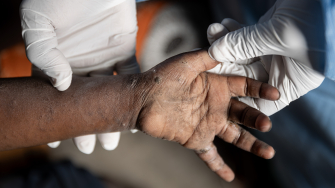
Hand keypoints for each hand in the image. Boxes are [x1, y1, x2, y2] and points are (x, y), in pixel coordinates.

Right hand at [21, 0, 138, 152]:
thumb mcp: (38, 22)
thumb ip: (44, 53)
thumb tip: (62, 85)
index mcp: (58, 60)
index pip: (54, 94)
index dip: (56, 116)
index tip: (55, 140)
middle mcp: (80, 63)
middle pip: (85, 100)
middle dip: (87, 124)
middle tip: (92, 147)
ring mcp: (102, 57)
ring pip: (108, 93)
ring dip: (112, 114)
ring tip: (114, 138)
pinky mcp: (123, 49)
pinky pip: (130, 74)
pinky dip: (132, 91)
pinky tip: (134, 110)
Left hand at [138, 49, 279, 180]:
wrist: (141, 98)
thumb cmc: (162, 77)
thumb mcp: (187, 62)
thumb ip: (207, 57)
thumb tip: (227, 48)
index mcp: (216, 86)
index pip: (244, 87)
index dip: (260, 90)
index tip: (275, 94)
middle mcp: (216, 106)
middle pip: (244, 114)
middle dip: (257, 119)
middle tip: (266, 124)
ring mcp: (207, 124)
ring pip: (235, 136)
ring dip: (251, 145)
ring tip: (269, 153)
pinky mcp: (195, 139)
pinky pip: (209, 155)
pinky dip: (219, 166)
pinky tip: (230, 177)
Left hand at [206, 0, 324, 114]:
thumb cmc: (315, 18)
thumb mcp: (277, 35)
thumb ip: (244, 45)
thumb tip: (214, 51)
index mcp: (291, 82)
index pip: (262, 103)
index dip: (239, 101)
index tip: (215, 92)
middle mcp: (282, 71)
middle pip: (246, 76)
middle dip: (226, 63)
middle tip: (207, 54)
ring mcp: (274, 53)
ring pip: (243, 54)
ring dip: (226, 43)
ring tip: (212, 30)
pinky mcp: (269, 36)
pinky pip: (246, 38)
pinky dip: (234, 31)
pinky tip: (222, 24)